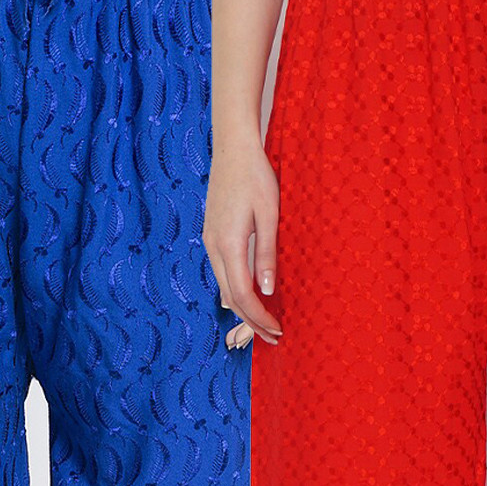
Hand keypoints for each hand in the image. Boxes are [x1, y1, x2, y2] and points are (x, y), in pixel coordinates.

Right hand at [203, 133, 282, 346]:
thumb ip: (267, 253)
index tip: (277, 330)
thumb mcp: (269, 214)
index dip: (259, 317)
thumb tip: (268, 290)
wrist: (232, 148)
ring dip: (243, 308)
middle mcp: (213, 247)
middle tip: (273, 337)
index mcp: (228, 244)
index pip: (242, 294)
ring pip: (223, 287)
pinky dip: (236, 291)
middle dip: (251, 321)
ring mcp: (210, 242)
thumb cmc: (255, 176)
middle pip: (229, 297)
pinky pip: (222, 273)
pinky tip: (251, 295)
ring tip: (264, 322)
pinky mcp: (212, 236)